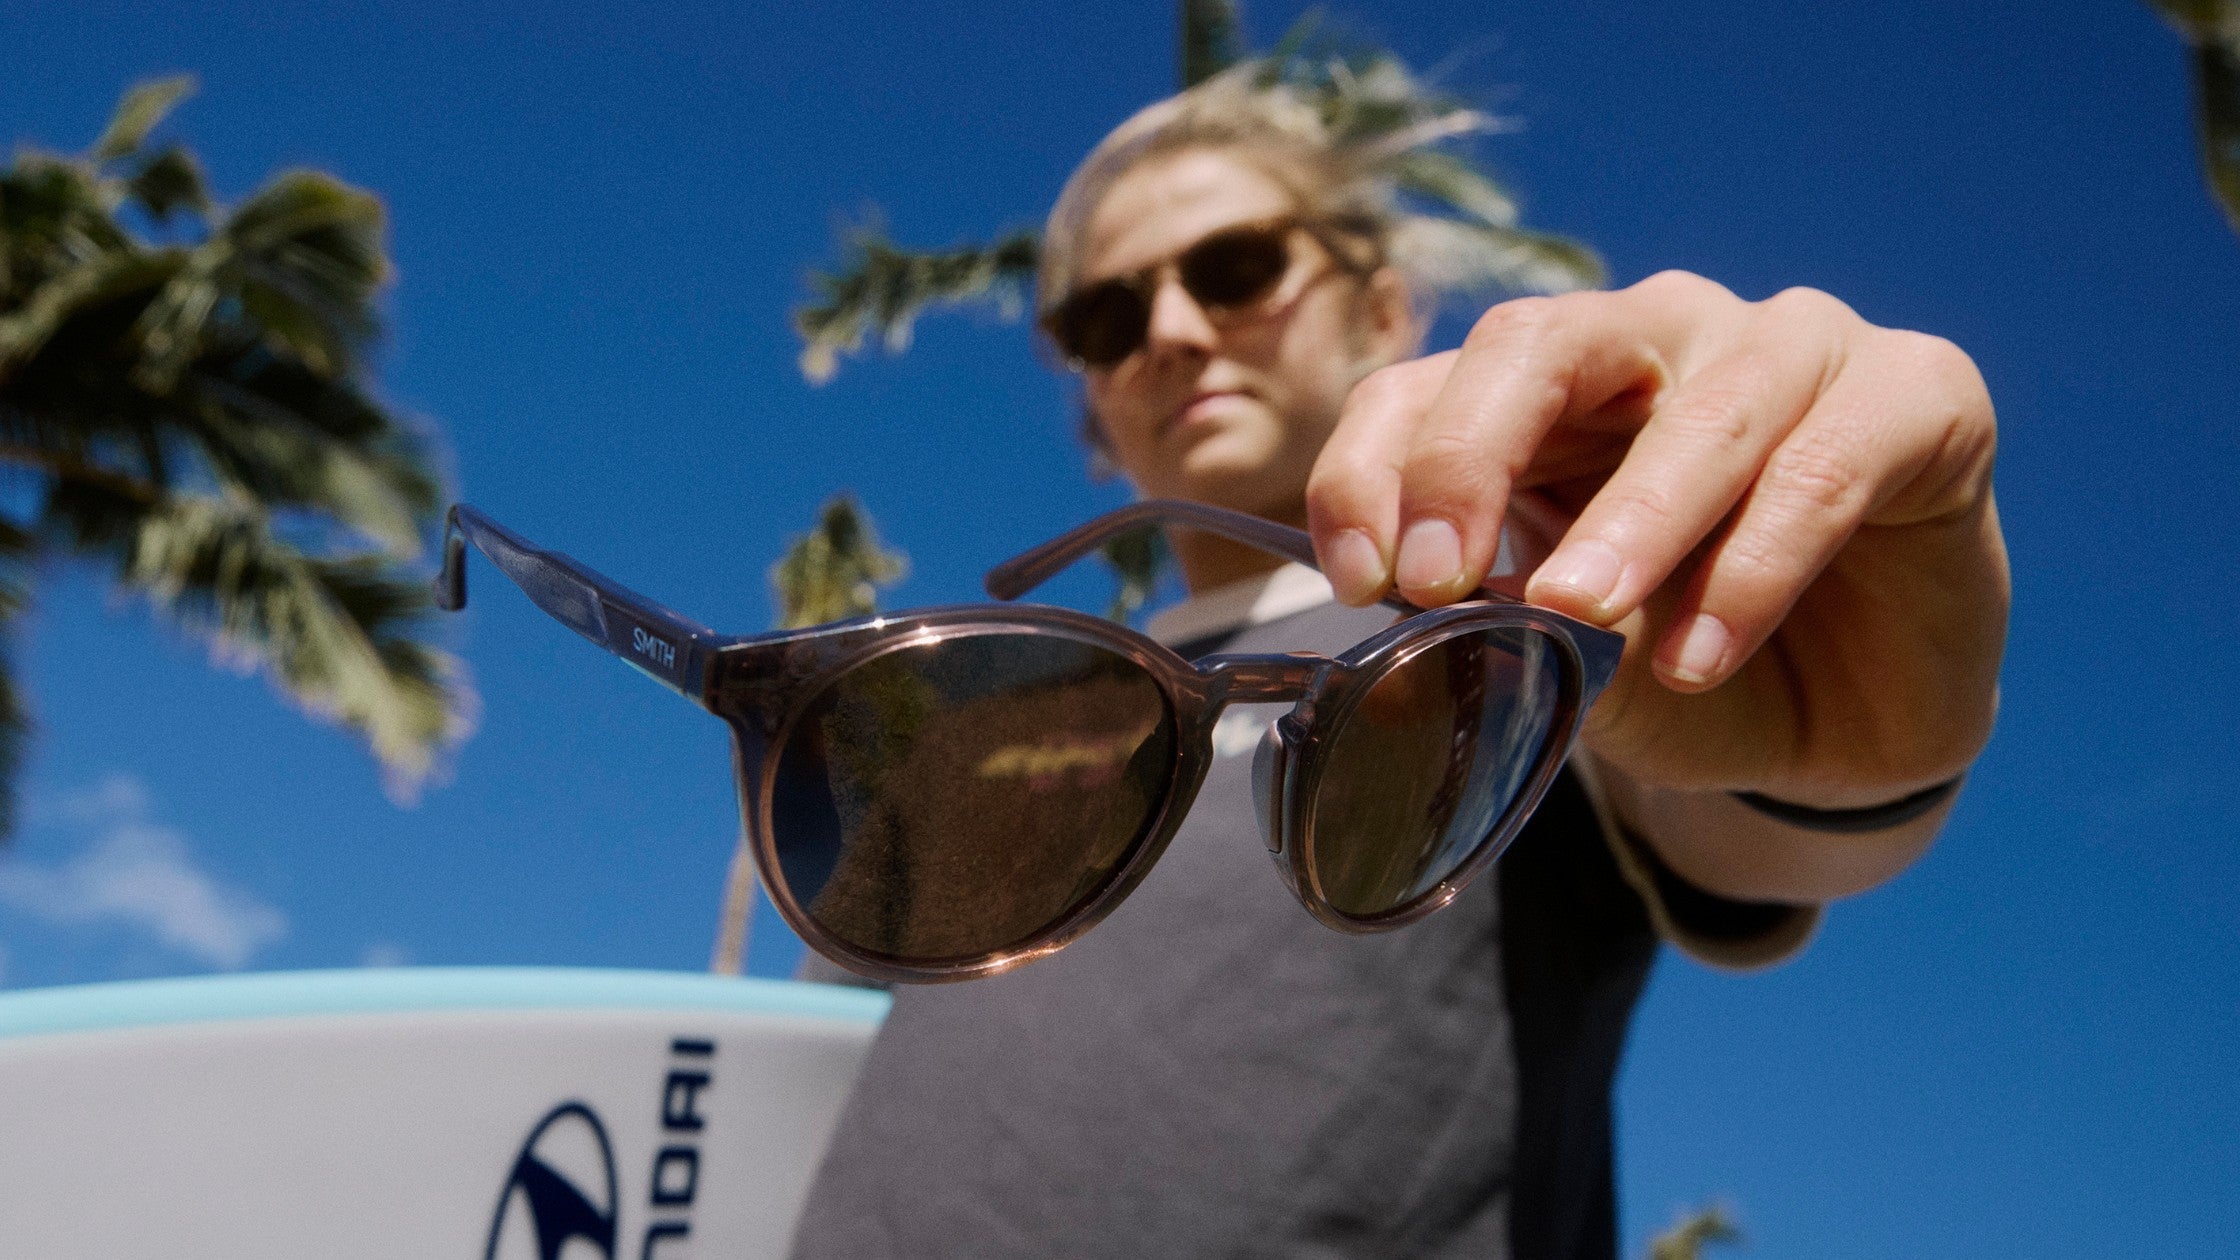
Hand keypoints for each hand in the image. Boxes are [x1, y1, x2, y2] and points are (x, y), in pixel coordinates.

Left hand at [1304, 271, 2009, 808]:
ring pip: (1699, 404)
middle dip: (1472, 455)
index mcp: (1542, 394)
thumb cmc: (1688, 677)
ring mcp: (1790, 347)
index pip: (1422, 387)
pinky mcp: (1916, 393)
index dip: (1372, 470)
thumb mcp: (1571, 668)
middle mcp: (1657, 338)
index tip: (1358, 581)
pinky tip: (1702, 659)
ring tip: (1583, 618)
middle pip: (1537, 340)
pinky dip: (1754, 565)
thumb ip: (1509, 629)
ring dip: (1631, 517)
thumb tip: (1435, 611)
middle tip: (1438, 580)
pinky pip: (1826, 463)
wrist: (1847, 737)